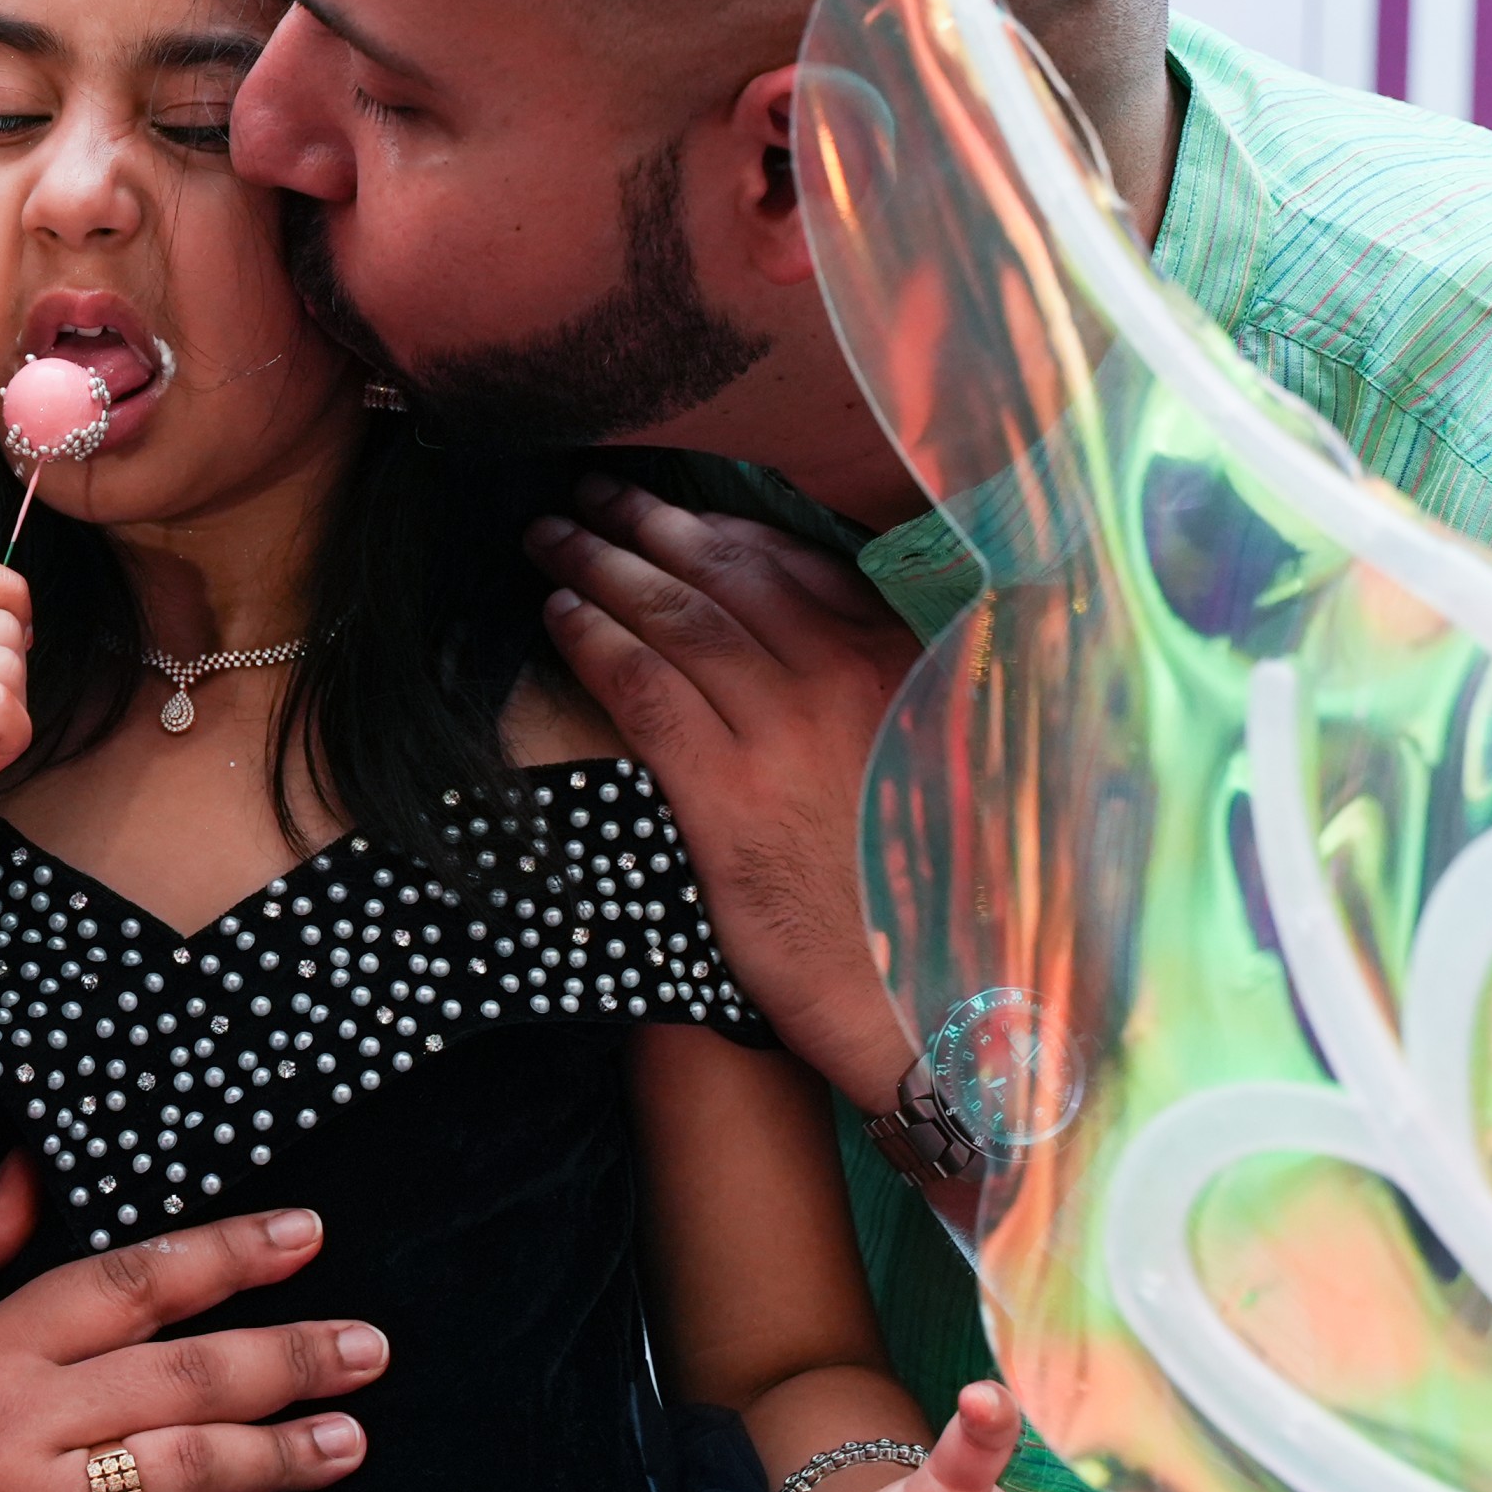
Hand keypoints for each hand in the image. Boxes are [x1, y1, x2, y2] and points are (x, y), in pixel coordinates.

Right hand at [0, 1164, 387, 1491]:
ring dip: (279, 1455)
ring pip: (181, 1470)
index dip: (228, 1255)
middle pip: (180, 1374)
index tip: (308, 1235)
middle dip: (292, 1357)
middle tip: (372, 1349)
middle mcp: (7, 1427)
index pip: (128, 1281)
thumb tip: (34, 1171)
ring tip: (350, 1440)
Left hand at [528, 483, 922, 1112]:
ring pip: (675, 618)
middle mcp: (845, 677)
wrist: (937, 996)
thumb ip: (884, 687)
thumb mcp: (936, 760)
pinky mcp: (728, 794)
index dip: (716, 527)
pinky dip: (595, 642)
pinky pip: (644, 690)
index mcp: (899, 662)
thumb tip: (814, 640)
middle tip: (586, 495)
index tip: (668, 507)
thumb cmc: (929, 887)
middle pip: (722, 575)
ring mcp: (784, 731)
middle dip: (643, 525)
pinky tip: (558, 618)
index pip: (791, 563)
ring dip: (602, 566)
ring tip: (554, 539)